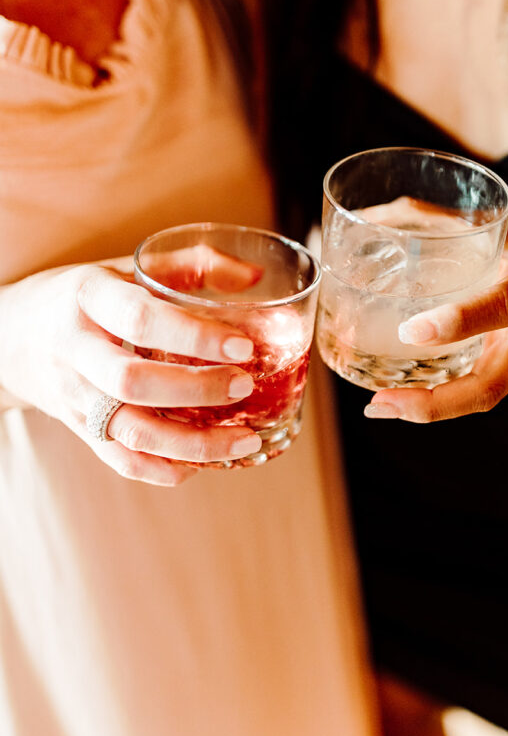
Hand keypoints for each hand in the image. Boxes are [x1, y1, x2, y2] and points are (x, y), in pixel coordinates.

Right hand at [0, 257, 262, 484]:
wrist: (14, 332)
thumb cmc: (86, 296)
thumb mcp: (127, 267)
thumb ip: (191, 266)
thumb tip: (254, 277)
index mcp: (89, 298)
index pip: (140, 320)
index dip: (195, 336)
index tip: (244, 346)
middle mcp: (75, 349)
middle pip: (133, 382)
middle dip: (197, 389)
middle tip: (245, 385)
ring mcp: (74, 396)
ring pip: (130, 432)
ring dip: (192, 444)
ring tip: (244, 439)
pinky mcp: (80, 429)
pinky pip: (121, 460)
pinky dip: (165, 469)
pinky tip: (204, 463)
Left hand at [364, 214, 507, 422]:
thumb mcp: (500, 224)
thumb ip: (441, 221)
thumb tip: (371, 218)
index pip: (502, 308)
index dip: (459, 322)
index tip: (411, 330)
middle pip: (488, 385)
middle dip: (434, 402)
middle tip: (381, 402)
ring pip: (478, 398)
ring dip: (427, 410)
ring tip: (380, 406)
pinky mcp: (504, 368)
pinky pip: (470, 392)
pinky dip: (433, 401)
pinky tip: (395, 399)